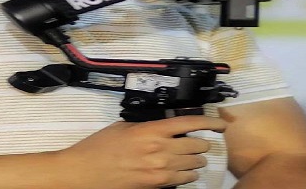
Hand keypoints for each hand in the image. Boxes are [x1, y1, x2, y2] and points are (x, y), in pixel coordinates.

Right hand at [57, 115, 226, 188]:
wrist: (84, 172)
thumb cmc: (98, 148)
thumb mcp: (123, 127)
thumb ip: (147, 126)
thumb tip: (165, 126)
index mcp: (151, 131)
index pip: (191, 123)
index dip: (211, 122)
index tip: (221, 124)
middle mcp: (160, 150)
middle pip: (198, 145)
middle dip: (201, 142)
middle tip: (198, 141)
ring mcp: (161, 171)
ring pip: (195, 165)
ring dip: (196, 159)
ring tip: (190, 156)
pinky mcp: (158, 186)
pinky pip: (184, 180)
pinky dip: (187, 174)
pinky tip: (181, 170)